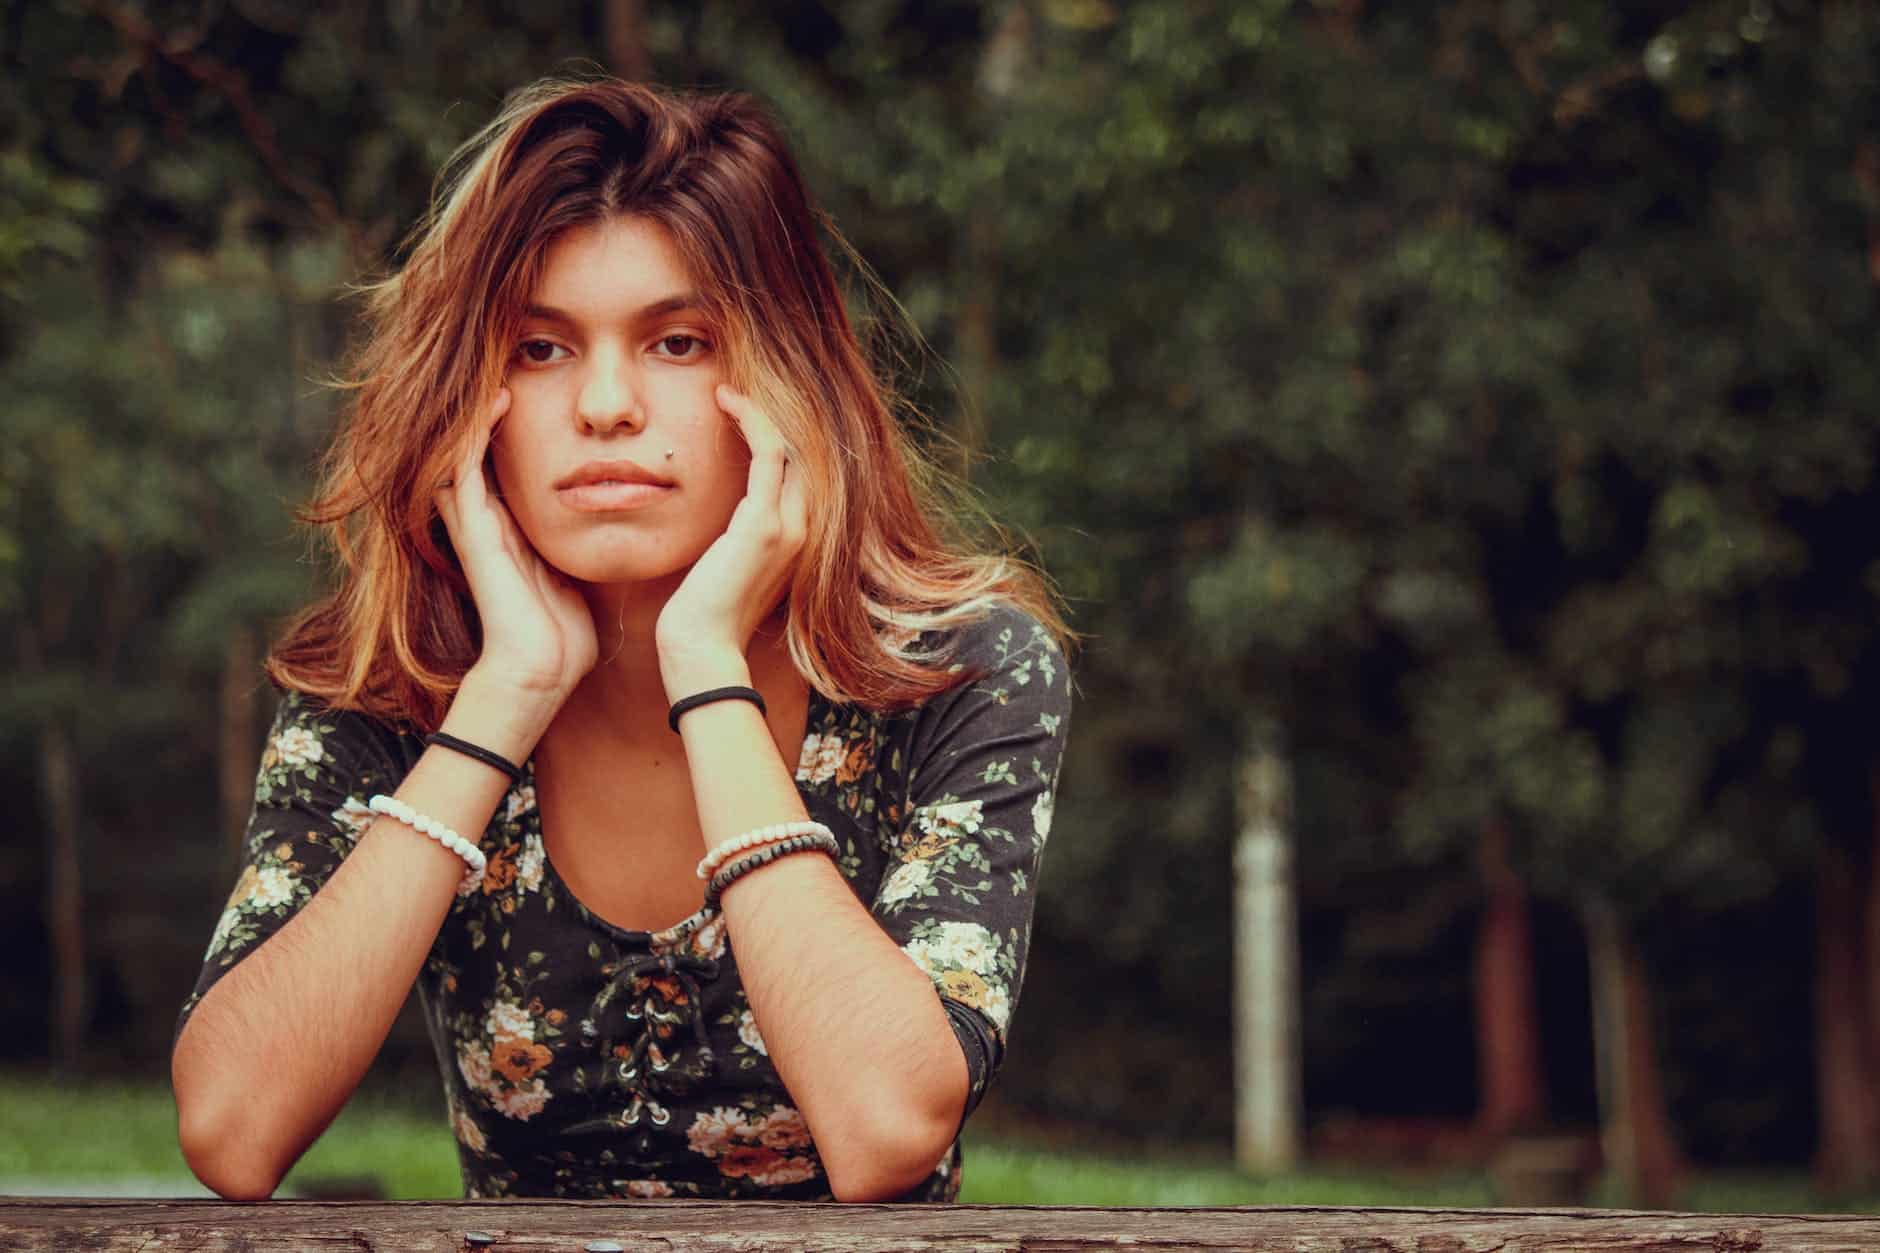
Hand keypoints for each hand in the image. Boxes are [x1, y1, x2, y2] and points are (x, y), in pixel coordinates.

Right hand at [435, 388, 598, 704]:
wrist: (539, 674)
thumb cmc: (564, 636)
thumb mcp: (577, 575)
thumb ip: (584, 548)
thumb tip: (622, 526)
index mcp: (513, 530)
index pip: (509, 464)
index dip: (522, 428)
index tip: (551, 391)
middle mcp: (489, 521)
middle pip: (481, 449)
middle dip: (493, 411)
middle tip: (516, 364)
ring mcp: (476, 525)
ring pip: (466, 449)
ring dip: (481, 410)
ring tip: (502, 368)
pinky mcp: (474, 532)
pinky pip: (465, 468)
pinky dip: (476, 433)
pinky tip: (496, 400)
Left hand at [655, 385, 808, 688]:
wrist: (702, 649)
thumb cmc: (704, 613)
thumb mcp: (728, 564)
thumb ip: (738, 534)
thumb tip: (722, 510)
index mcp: (799, 538)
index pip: (798, 469)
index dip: (773, 431)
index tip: (740, 408)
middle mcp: (806, 528)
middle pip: (803, 450)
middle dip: (774, 413)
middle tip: (736, 386)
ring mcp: (791, 525)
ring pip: (789, 444)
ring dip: (760, 408)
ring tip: (729, 387)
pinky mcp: (765, 523)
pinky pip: (769, 452)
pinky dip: (750, 420)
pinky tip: (726, 399)